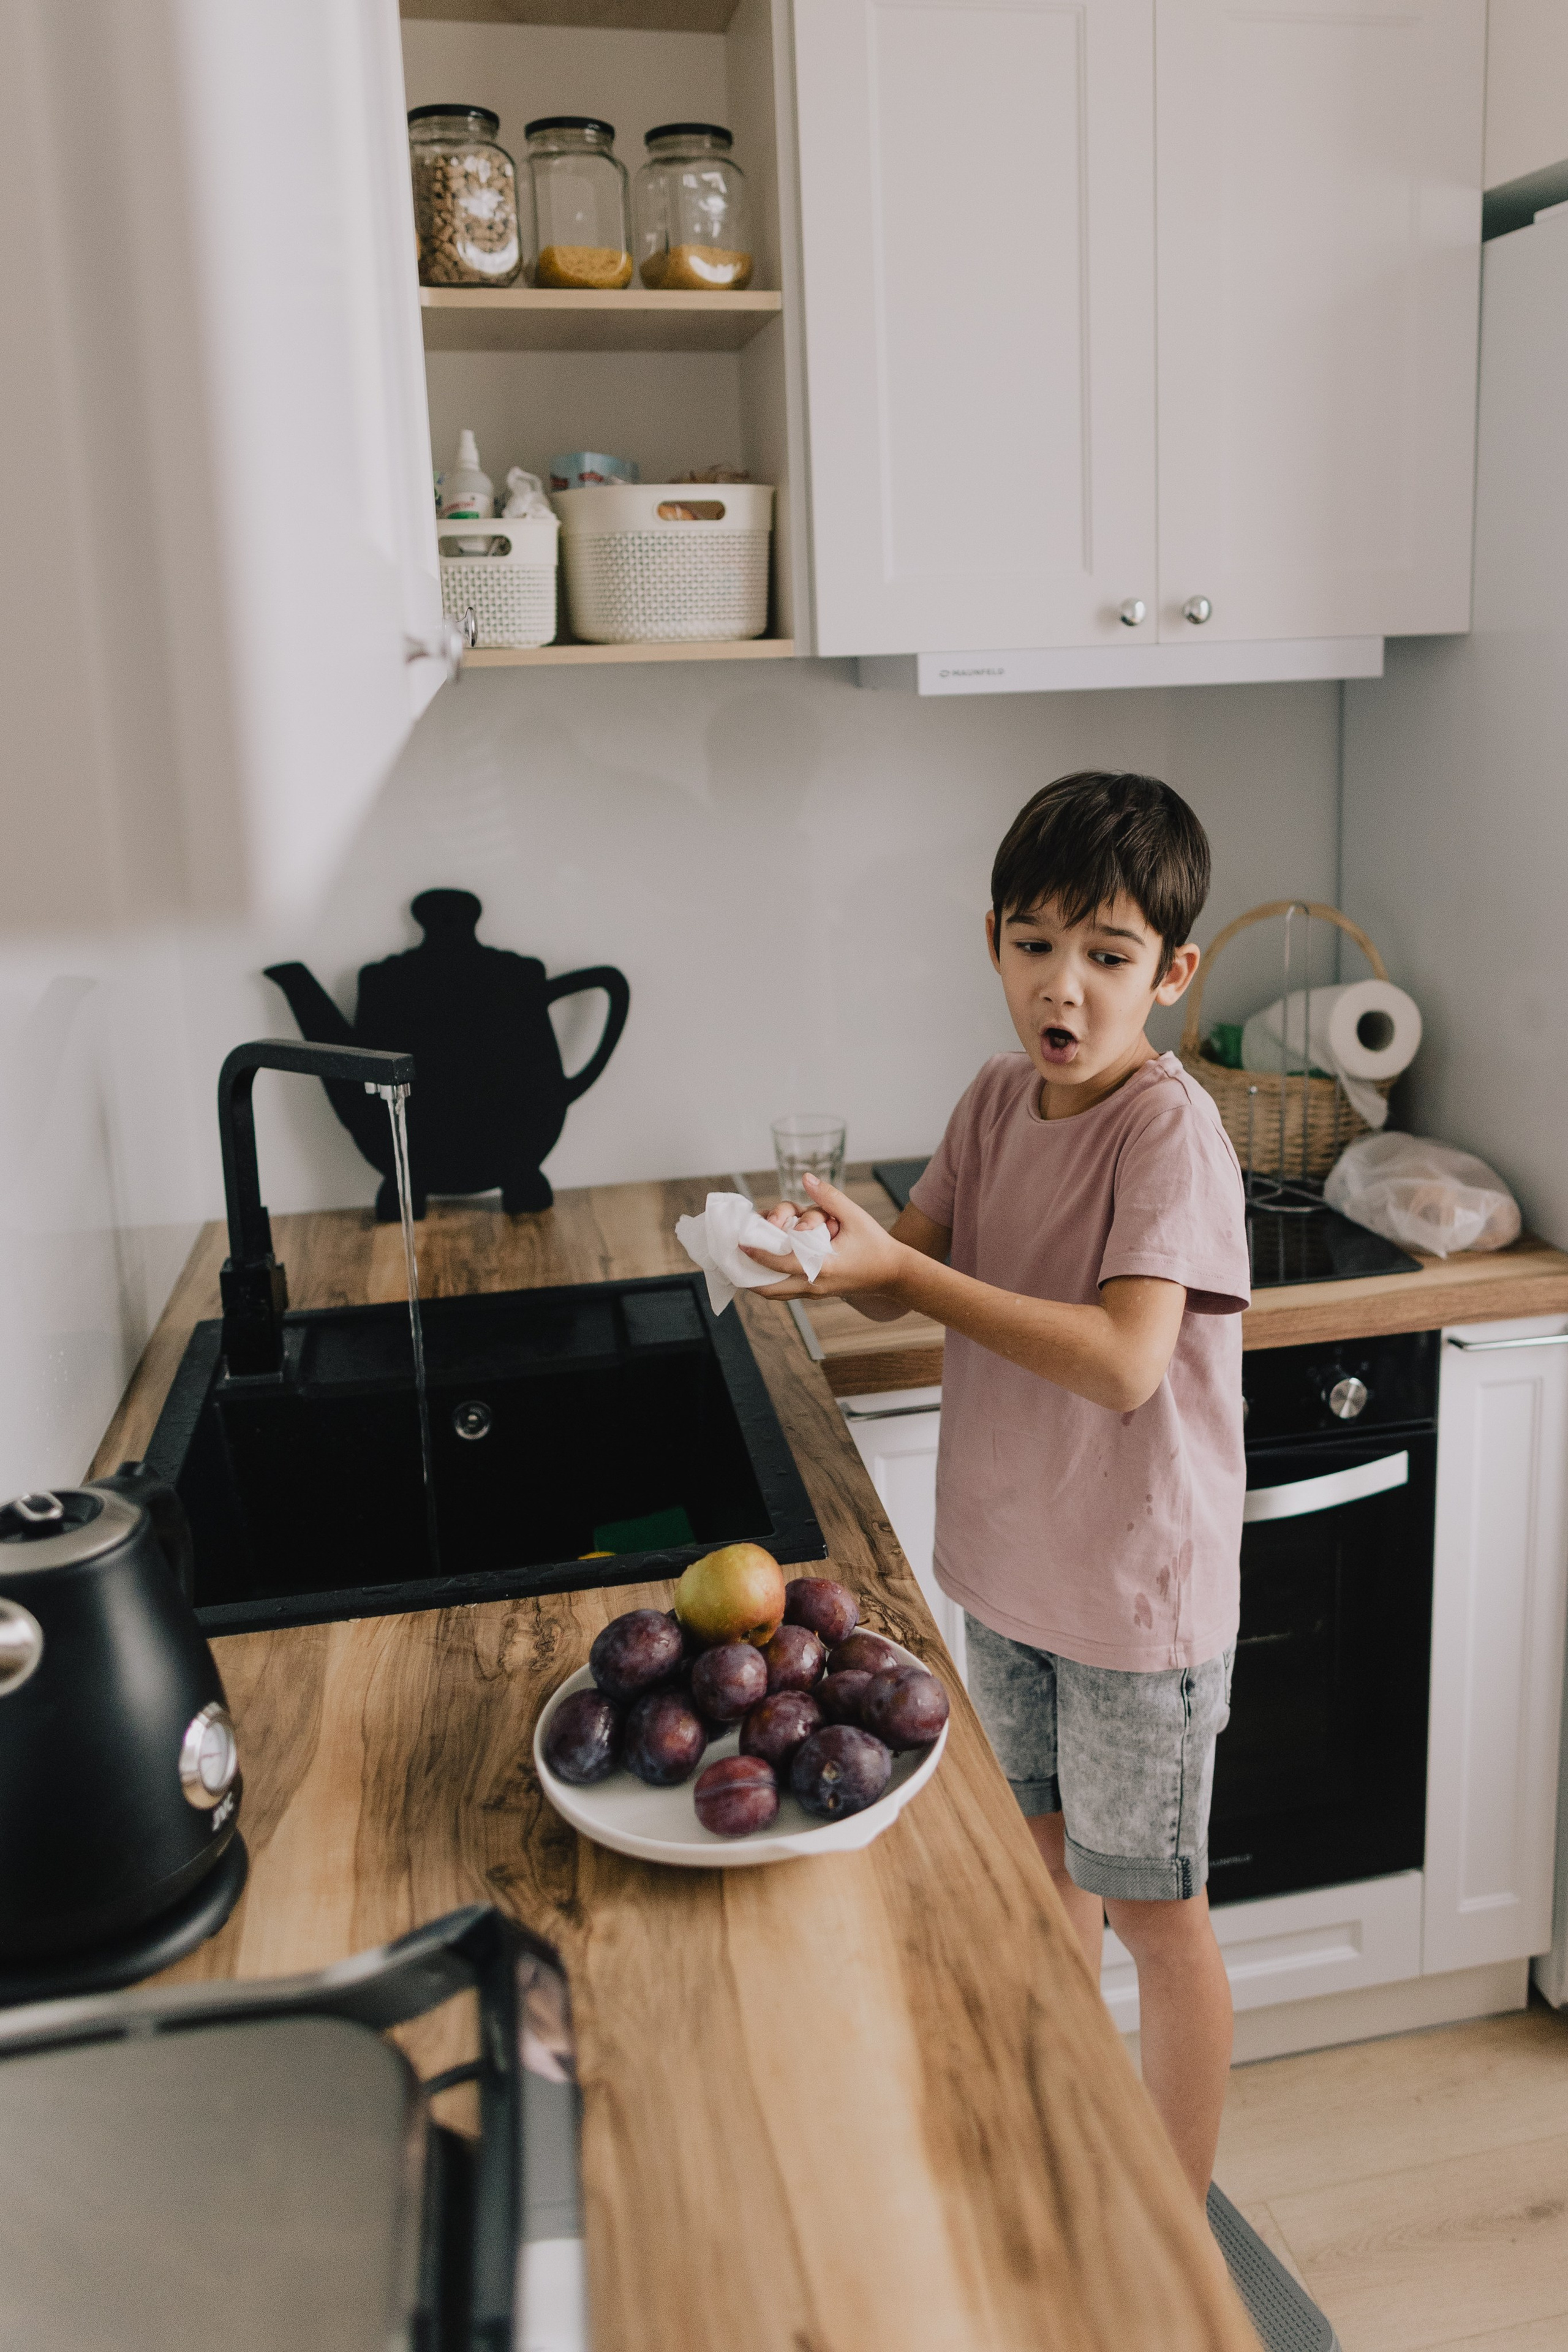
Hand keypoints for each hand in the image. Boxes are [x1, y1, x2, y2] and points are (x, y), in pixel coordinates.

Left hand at [743, 1173, 905, 1298]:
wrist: (894, 1274)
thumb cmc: (876, 1244)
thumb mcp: (855, 1216)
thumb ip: (829, 1197)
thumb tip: (806, 1178)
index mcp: (822, 1266)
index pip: (781, 1262)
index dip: (758, 1253)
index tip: (741, 1243)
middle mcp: (815, 1284)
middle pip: (771, 1290)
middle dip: (749, 1278)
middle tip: (734, 1260)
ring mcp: (816, 1293)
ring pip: (778, 1294)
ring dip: (760, 1281)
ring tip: (744, 1265)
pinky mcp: (819, 1294)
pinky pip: (789, 1292)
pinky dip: (775, 1282)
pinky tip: (766, 1269)